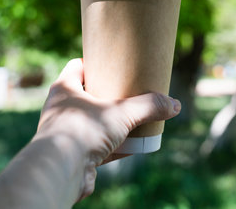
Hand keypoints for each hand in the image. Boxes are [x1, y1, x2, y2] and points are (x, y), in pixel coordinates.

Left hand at [34, 58, 180, 199]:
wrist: (61, 171)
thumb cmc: (83, 132)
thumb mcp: (121, 113)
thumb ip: (149, 106)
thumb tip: (175, 105)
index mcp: (65, 89)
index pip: (78, 66)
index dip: (95, 63)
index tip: (114, 65)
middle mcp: (61, 108)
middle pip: (86, 94)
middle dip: (107, 94)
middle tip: (127, 91)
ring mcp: (66, 132)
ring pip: (92, 121)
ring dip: (109, 121)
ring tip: (131, 118)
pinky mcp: (73, 154)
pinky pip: (95, 145)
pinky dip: (112, 145)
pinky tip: (130, 146)